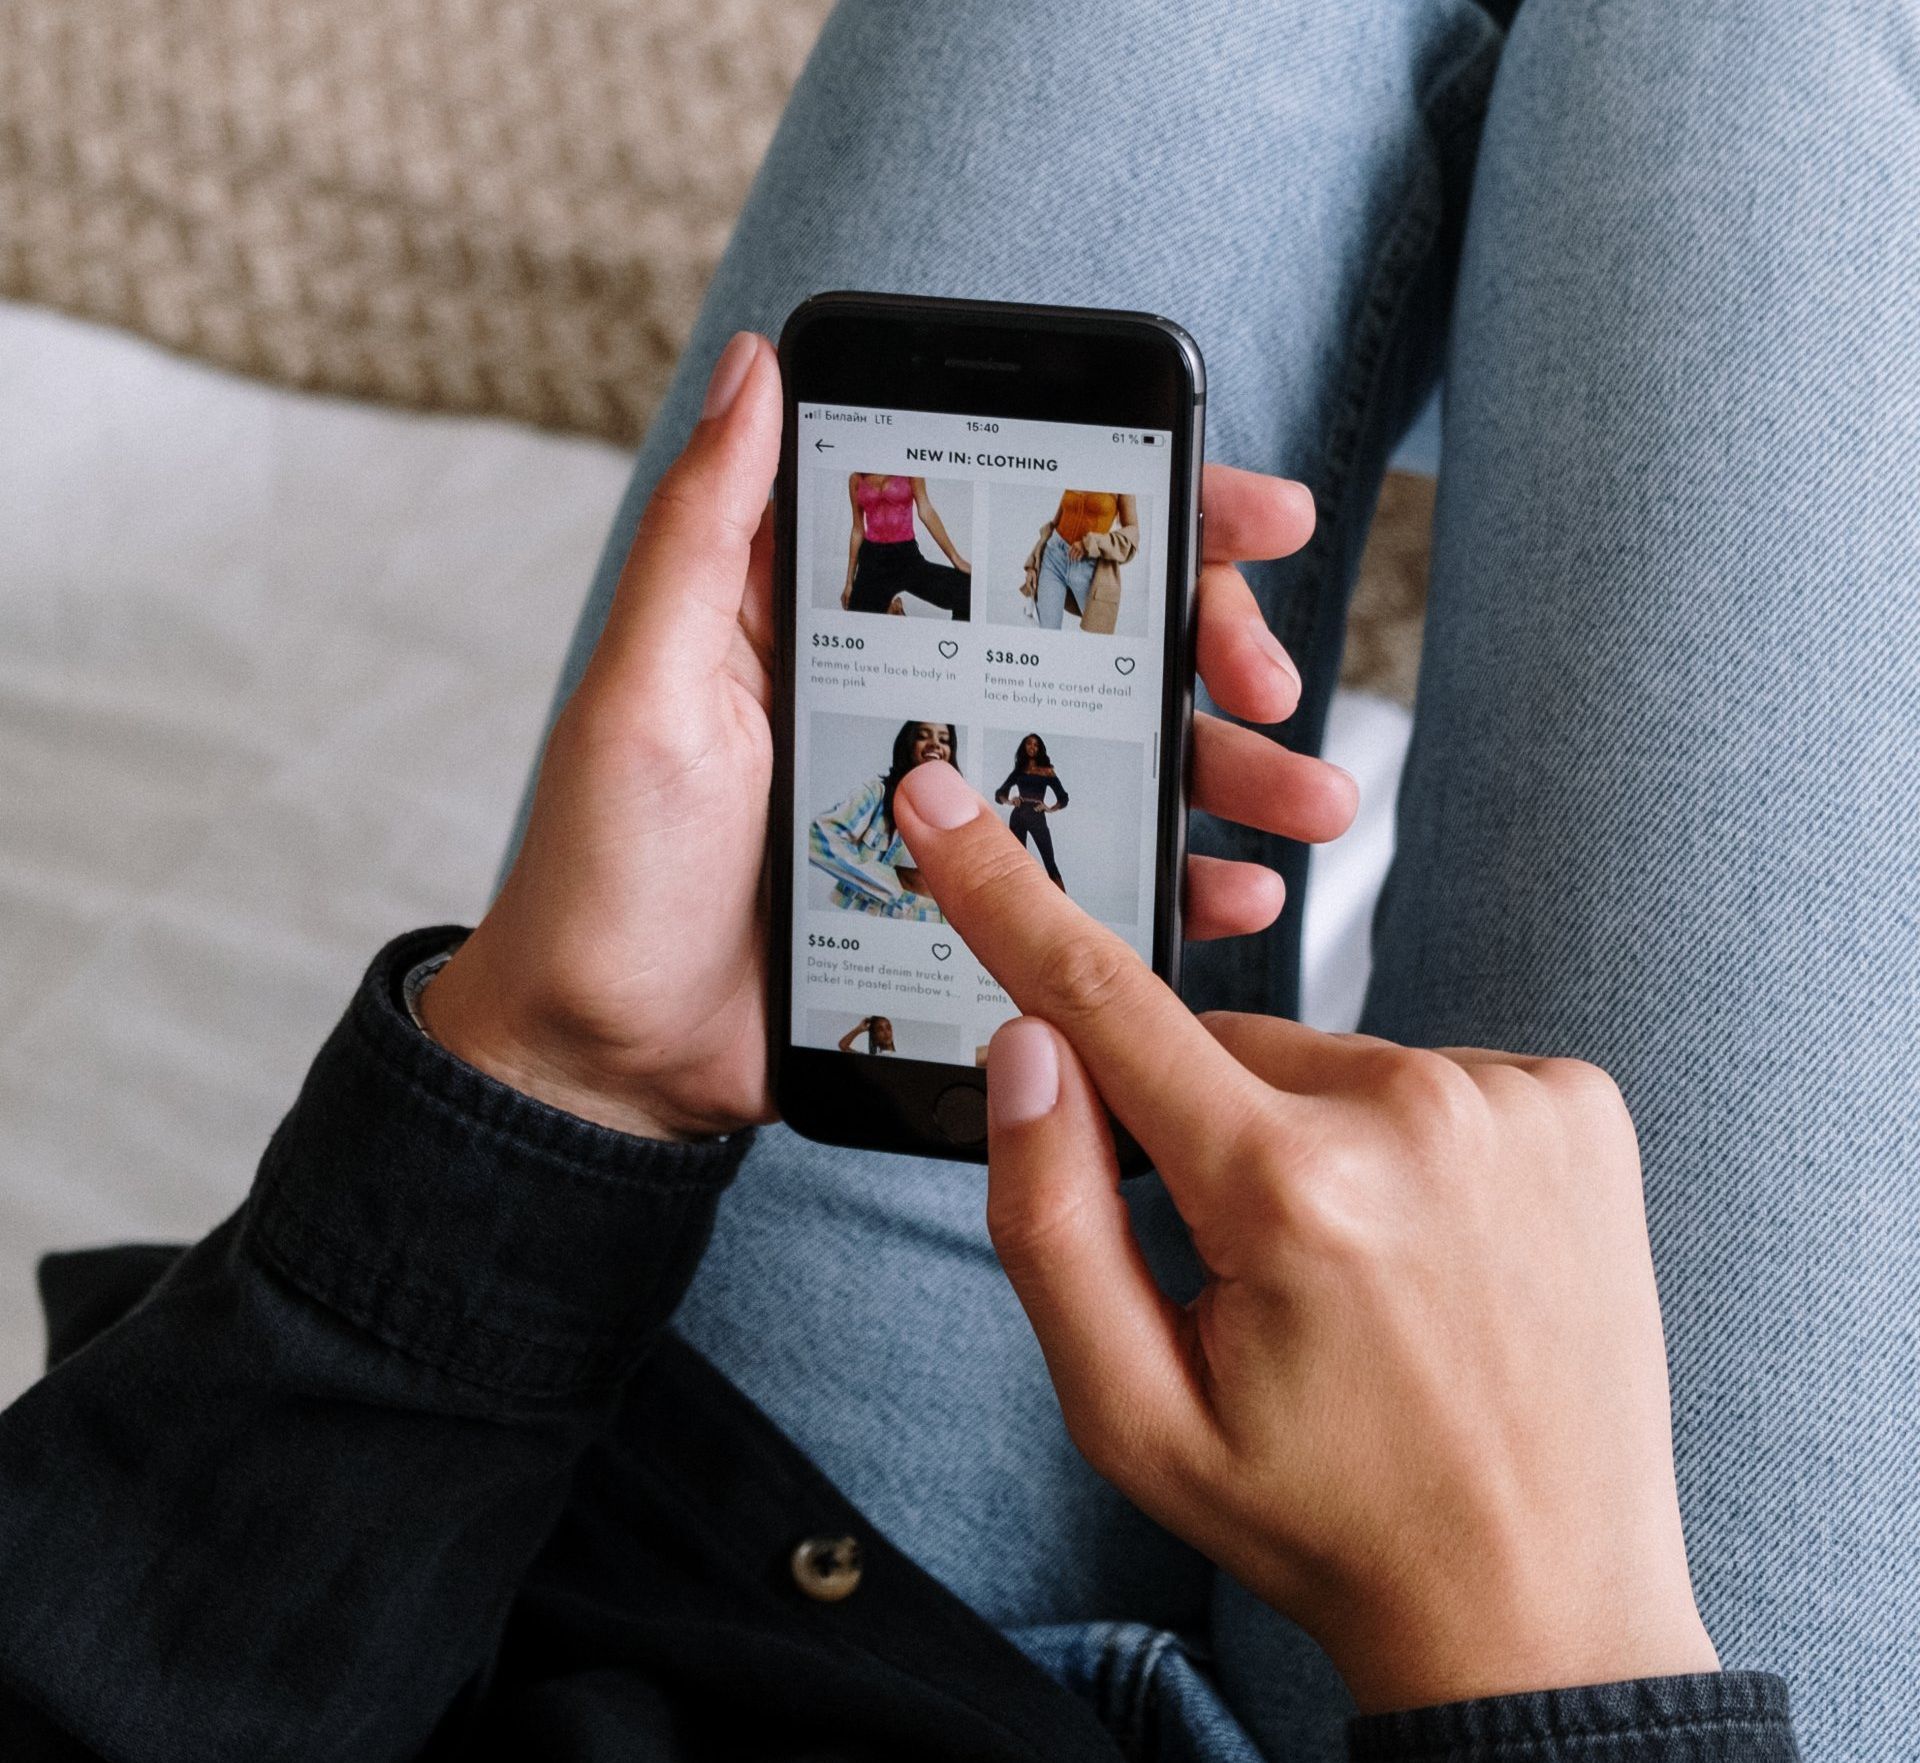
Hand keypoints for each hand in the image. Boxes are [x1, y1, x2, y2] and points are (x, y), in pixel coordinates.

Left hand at [423, 329, 1333, 1140]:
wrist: (607, 1058)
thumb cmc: (607, 868)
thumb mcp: (646, 688)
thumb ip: (706, 536)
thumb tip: (756, 364)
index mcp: (853, 634)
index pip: (1015, 540)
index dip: (1138, 513)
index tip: (1246, 509)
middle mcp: (923, 708)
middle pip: (1100, 647)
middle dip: (1213, 649)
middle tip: (1271, 684)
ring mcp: (960, 816)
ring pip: (1123, 767)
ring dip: (1232, 773)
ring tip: (1311, 800)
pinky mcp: (977, 915)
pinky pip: (1097, 888)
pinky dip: (1178, 889)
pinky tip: (1232, 894)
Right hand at [891, 767, 1719, 1714]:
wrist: (1538, 1601)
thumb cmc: (1316, 1511)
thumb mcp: (1129, 1412)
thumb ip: (1046, 1219)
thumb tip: (1027, 1047)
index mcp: (1287, 1193)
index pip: (1104, 1004)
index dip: (1004, 897)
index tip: (941, 799)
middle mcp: (1414, 1113)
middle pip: (1219, 1048)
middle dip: (1196, 1128)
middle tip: (1244, 1270)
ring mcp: (1516, 1101)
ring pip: (1324, 1061)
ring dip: (1304, 1136)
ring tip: (1357, 1279)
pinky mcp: (1578, 1104)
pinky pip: (1426, 1076)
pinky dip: (1400, 1140)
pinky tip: (1431, 1249)